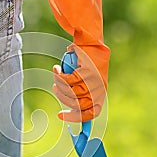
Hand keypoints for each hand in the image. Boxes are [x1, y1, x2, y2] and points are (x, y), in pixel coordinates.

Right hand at [44, 0, 110, 121]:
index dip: (76, 118)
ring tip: (56, 77)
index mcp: (100, 91)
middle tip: (56, 89)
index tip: (60, 116)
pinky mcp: (86, 70)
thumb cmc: (86, 59)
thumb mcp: (84, 77)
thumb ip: (79, 91)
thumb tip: (72, 105)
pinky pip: (68, 80)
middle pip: (78, 105)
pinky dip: (59, 76)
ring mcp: (93, 79)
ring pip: (71, 92)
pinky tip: (56, 69)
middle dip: (64, 99)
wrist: (90, 38)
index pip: (91, 113)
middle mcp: (99, 87)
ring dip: (60, 86)